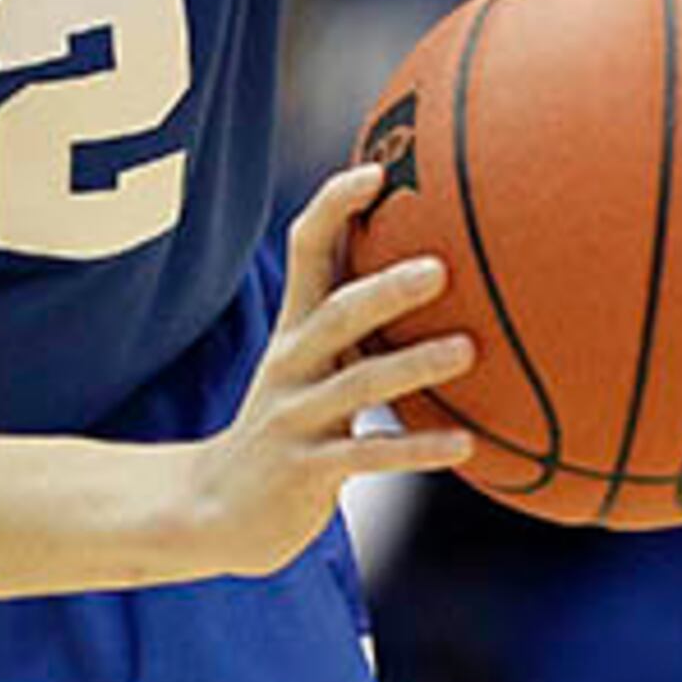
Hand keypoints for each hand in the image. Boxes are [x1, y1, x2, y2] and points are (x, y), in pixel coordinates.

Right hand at [175, 166, 474, 580]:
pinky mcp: (306, 471)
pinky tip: (467, 445)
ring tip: (468, 350)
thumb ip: (356, 331)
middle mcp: (292, 365)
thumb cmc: (287, 429)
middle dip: (385, 288)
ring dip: (414, 366)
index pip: (305, 251)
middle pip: (336, 314)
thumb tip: (433, 274)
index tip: (378, 171)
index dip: (336, 208)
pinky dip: (418, 450)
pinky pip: (368, 456)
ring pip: (357, 384)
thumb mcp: (310, 370)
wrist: (213, 509)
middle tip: (440, 268)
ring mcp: (296, 418)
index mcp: (294, 330)